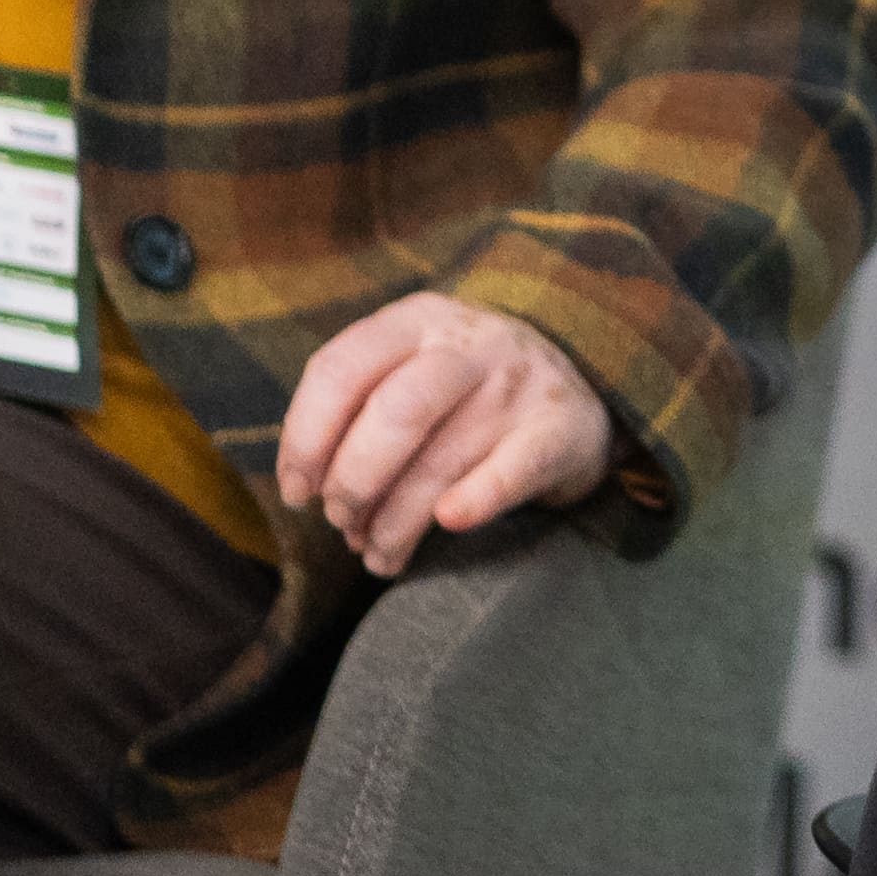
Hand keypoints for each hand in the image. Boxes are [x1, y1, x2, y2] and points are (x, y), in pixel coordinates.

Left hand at [274, 291, 616, 575]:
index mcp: (418, 321)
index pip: (340, 369)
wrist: (578, 382)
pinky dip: (474, 502)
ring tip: (379, 554)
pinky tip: (447, 525)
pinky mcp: (559, 430)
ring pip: (441, 461)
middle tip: (342, 522)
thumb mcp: (413, 364)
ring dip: (395, 524)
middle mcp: (470, 345)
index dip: (305, 438)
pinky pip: (510, 472)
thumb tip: (305, 487)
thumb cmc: (465, 390)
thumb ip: (357, 405)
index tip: (298, 492)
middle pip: (394, 411)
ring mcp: (518, 385)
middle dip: (353, 482)